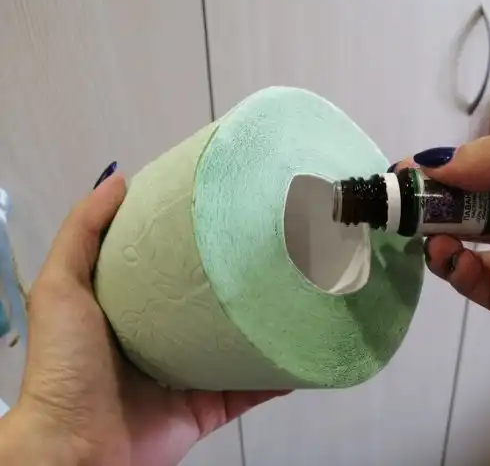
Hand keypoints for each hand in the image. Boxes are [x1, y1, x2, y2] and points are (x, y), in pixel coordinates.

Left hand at [0, 174, 285, 465]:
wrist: (78, 447)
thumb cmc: (67, 363)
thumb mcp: (61, 286)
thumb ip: (83, 232)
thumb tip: (119, 180)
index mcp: (130, 308)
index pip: (167, 265)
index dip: (193, 238)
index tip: (226, 211)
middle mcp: (162, 338)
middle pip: (206, 304)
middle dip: (237, 281)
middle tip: (273, 249)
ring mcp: (188, 374)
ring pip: (234, 344)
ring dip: (263, 325)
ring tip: (297, 295)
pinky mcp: (208, 407)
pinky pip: (249, 388)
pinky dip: (276, 376)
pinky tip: (300, 353)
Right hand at [398, 104, 489, 375]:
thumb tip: (435, 166)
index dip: (453, 169)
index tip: (407, 172)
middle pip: (482, 210)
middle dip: (440, 205)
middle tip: (402, 206)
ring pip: (480, 252)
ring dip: (445, 240)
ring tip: (427, 235)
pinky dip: (463, 275)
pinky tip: (451, 258)